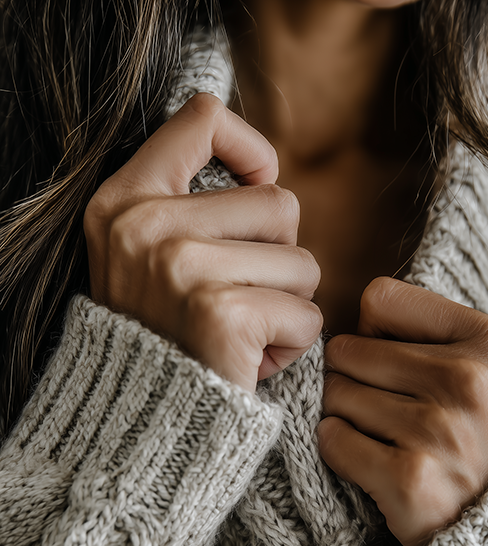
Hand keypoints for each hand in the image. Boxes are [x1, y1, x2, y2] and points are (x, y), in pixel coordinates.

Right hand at [83, 93, 321, 391]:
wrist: (141, 428)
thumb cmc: (163, 340)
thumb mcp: (146, 259)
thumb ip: (189, 206)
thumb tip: (266, 170)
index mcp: (122, 201)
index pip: (202, 117)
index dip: (251, 150)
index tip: (255, 188)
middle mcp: (145, 225)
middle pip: (279, 203)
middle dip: (280, 258)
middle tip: (240, 300)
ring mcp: (181, 266)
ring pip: (303, 262)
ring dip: (289, 306)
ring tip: (243, 335)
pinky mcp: (222, 313)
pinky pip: (307, 316)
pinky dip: (293, 346)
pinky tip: (251, 362)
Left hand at [318, 277, 487, 545]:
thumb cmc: (481, 441)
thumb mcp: (484, 371)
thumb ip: (423, 336)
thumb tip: (341, 328)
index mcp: (487, 340)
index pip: (379, 299)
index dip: (372, 333)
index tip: (390, 365)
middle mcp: (467, 379)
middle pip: (348, 349)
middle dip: (350, 379)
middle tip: (380, 411)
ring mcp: (438, 429)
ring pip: (335, 395)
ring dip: (344, 418)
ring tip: (381, 439)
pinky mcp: (410, 478)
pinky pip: (333, 440)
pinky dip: (339, 452)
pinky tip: (368, 463)